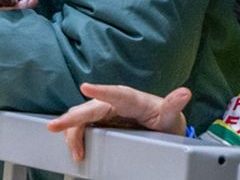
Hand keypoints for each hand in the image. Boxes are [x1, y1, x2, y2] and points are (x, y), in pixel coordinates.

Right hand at [47, 84, 191, 161]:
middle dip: (71, 117)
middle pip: (89, 108)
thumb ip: (173, 105)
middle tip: (54, 127)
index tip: (85, 87)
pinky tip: (75, 150)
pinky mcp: (98, 123)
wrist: (160, 128)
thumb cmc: (164, 119)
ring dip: (72, 133)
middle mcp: (114, 104)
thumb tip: (185, 93)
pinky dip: (74, 137)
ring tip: (76, 152)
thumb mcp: (169, 115)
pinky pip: (81, 127)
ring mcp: (104, 113)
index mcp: (132, 99)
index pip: (114, 93)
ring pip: (81, 118)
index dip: (100, 90)